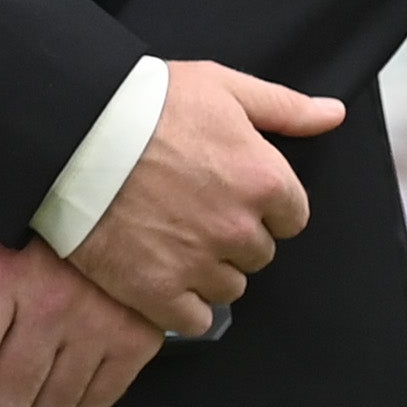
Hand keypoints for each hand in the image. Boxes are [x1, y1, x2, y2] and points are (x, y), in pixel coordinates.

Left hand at [0, 231, 174, 406]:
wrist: (117, 198)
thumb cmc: (43, 221)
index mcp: (2, 276)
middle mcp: (50, 306)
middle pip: (5, 401)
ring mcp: (97, 327)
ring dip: (37, 396)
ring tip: (39, 361)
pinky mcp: (135, 342)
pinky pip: (93, 406)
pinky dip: (77, 395)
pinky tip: (72, 363)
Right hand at [65, 59, 345, 333]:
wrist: (72, 131)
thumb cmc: (147, 102)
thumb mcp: (222, 87)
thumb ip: (285, 108)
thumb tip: (333, 114)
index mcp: (263, 180)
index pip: (292, 216)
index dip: (261, 202)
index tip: (227, 187)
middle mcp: (239, 228)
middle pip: (259, 253)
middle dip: (233, 234)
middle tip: (191, 206)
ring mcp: (199, 264)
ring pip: (229, 287)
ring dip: (207, 268)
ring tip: (169, 233)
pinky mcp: (158, 293)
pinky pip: (195, 320)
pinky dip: (181, 304)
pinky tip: (159, 270)